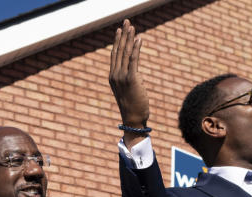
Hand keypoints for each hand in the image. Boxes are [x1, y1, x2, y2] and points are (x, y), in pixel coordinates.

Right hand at [109, 19, 149, 146]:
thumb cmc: (133, 107)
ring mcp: (122, 77)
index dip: (117, 41)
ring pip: (125, 53)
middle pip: (119, 50)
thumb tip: (135, 73)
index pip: (114, 55)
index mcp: (113, 77)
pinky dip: (136, 48)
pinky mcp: (131, 79)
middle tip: (127, 22)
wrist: (133, 119)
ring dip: (129, 38)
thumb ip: (129, 79)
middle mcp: (115, 75)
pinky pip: (133, 60)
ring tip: (132, 27)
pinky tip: (138, 39)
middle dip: (123, 35)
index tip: (120, 29)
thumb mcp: (128, 91)